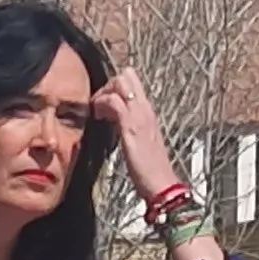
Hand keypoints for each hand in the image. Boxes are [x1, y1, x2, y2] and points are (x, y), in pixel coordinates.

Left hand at [91, 67, 181, 203]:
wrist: (161, 183)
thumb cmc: (150, 169)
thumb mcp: (140, 142)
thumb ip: (130, 128)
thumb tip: (115, 121)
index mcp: (148, 113)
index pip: (133, 83)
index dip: (115, 87)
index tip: (105, 104)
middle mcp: (146, 109)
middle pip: (126, 76)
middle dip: (107, 85)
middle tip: (98, 104)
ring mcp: (140, 115)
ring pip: (120, 82)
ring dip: (103, 93)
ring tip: (97, 111)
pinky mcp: (131, 126)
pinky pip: (113, 101)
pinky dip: (101, 104)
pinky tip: (97, 117)